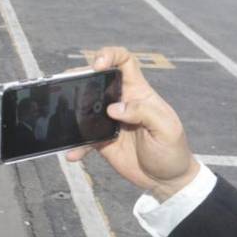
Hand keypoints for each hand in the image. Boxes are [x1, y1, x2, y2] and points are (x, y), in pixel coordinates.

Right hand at [66, 47, 199, 201]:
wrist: (166, 181)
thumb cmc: (173, 151)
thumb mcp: (167, 129)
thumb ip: (145, 113)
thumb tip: (114, 108)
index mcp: (139, 93)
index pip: (124, 61)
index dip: (110, 55)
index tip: (98, 64)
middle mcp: (121, 102)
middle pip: (97, 79)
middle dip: (80, 76)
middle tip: (70, 85)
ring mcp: (108, 120)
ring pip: (83, 104)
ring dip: (71, 106)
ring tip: (64, 114)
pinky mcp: (100, 139)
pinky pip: (82, 137)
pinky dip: (75, 144)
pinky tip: (72, 153)